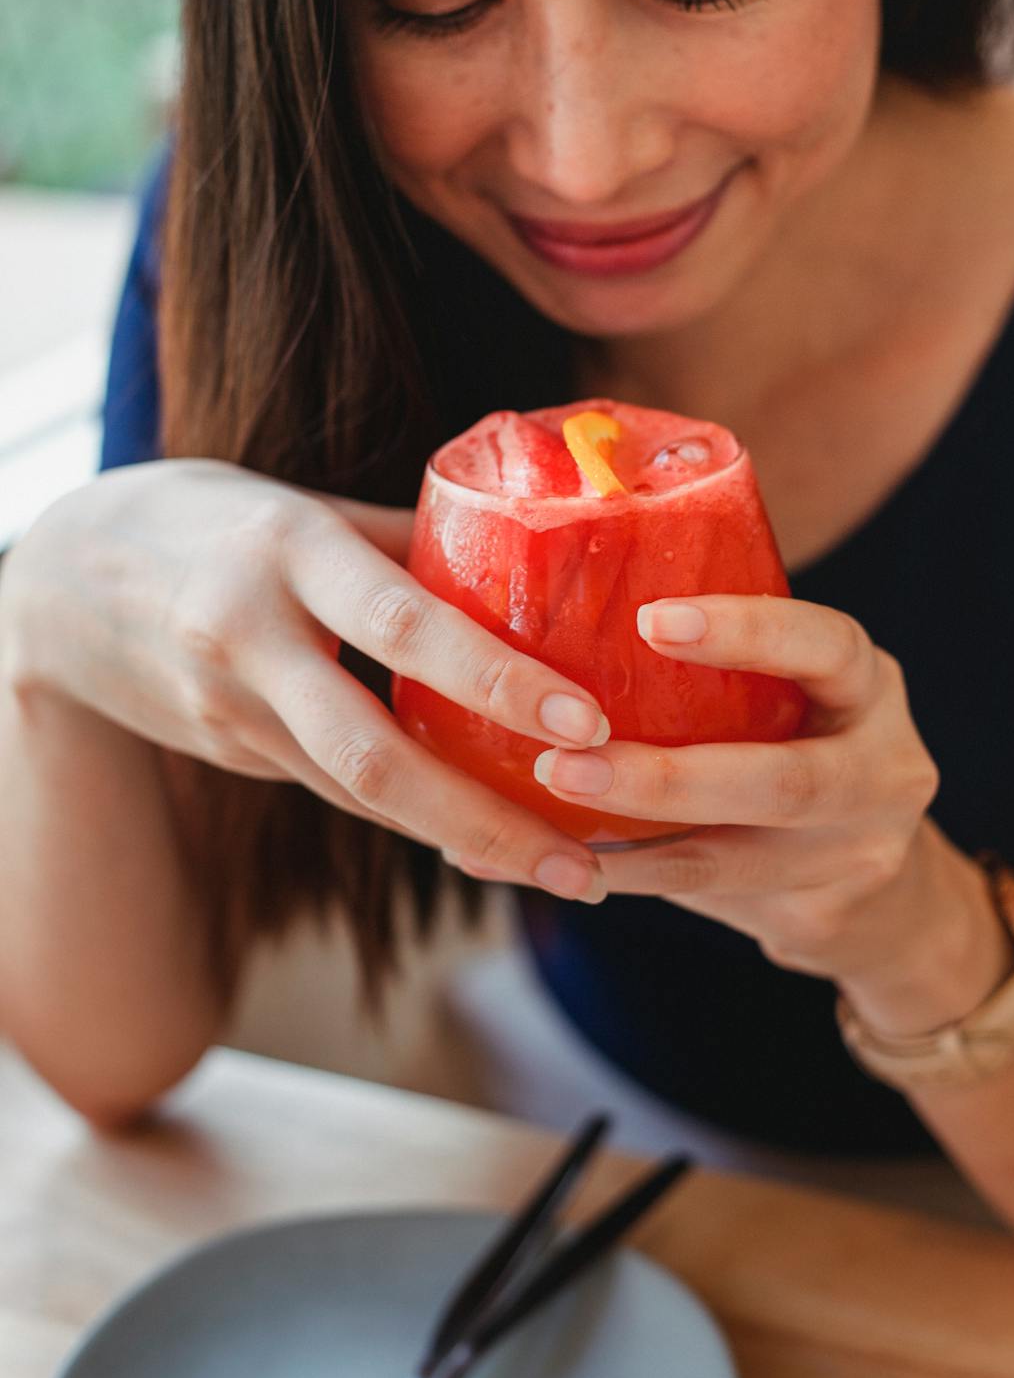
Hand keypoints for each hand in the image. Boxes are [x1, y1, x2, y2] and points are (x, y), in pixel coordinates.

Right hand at [6, 460, 608, 901]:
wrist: (63, 581)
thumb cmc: (215, 521)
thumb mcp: (308, 507)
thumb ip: (410, 543)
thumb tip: (540, 567)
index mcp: (288, 552)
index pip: (401, 622)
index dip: (493, 677)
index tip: (585, 718)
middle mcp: (252, 640)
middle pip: (374, 753)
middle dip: (484, 819)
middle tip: (583, 865)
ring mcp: (232, 711)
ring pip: (361, 793)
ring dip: (464, 839)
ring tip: (565, 870)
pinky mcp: (231, 754)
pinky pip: (338, 793)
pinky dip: (415, 818)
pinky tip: (486, 841)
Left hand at [525, 592, 949, 981]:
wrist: (877, 887)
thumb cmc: (796, 749)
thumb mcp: (792, 692)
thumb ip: (719, 664)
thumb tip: (567, 596)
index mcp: (869, 686)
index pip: (827, 646)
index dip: (746, 632)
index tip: (651, 621)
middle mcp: (884, 769)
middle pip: (788, 780)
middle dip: (668, 777)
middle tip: (563, 763)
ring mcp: (861, 852)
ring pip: (744, 857)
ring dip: (638, 841)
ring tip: (556, 822)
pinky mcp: (824, 914)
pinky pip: (717, 895)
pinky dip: (640, 877)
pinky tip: (576, 865)